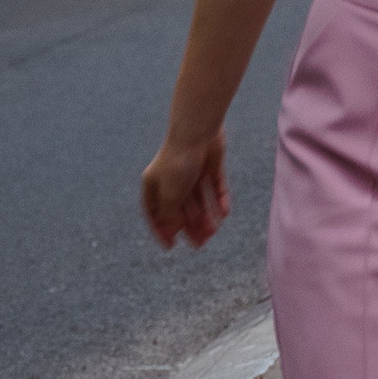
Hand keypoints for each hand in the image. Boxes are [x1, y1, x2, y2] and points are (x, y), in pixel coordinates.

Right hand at [143, 129, 228, 250]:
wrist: (197, 132)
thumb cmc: (178, 163)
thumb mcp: (170, 195)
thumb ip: (171, 215)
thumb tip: (171, 231)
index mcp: (154, 183)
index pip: (154, 212)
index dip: (162, 230)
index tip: (170, 246)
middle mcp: (172, 178)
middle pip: (180, 208)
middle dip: (189, 227)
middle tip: (199, 244)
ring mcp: (192, 172)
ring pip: (200, 201)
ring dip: (206, 217)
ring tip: (214, 231)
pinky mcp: (211, 165)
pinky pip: (216, 188)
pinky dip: (219, 201)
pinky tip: (224, 214)